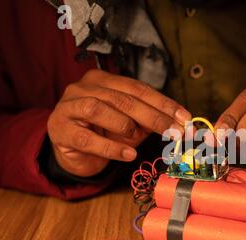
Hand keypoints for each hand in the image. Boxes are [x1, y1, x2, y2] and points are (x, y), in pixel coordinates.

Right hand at [48, 69, 190, 176]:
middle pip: (123, 98)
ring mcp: (68, 106)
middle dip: (153, 116)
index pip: (138, 88)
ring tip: (136, 137)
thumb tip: (178, 124)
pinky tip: (128, 154)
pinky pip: (87, 138)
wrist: (72, 151)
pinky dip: (111, 147)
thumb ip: (148, 121)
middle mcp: (84, 87)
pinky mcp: (60, 129)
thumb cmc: (103, 132)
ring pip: (98, 109)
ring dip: (125, 125)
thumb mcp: (130, 125)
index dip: (163, 103)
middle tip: (174, 132)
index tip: (185, 118)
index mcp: (103, 80)